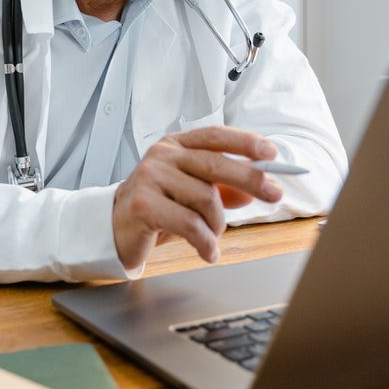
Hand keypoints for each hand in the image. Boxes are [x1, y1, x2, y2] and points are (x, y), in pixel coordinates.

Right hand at [112, 126, 283, 271]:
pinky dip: (205, 242)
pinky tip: (208, 252)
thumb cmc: (156, 207)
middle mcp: (162, 155)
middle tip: (274, 194)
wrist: (114, 227)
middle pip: (215, 164)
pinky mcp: (143, 203)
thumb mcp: (191, 195)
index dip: (245, 142)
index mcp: (176, 145)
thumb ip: (220, 190)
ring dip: (217, 224)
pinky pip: (189, 223)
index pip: (215, 136)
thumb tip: (251, 192)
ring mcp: (150, 177)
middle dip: (251, 179)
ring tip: (212, 237)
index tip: (271, 153)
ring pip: (205, 198)